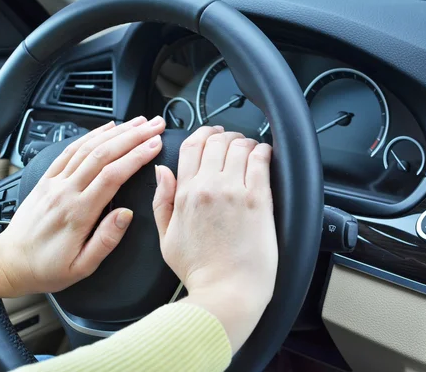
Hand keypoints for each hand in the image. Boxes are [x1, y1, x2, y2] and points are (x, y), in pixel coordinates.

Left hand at [0, 116, 165, 302]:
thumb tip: (127, 215)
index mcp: (78, 213)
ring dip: (116, 131)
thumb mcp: (81, 267)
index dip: (136, 156)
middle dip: (133, 136)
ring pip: (88, 147)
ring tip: (138, 122)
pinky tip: (107, 128)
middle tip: (155, 126)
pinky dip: (90, 135)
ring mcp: (55, 182)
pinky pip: (70, 150)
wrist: (9, 262)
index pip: (112, 176)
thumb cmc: (46, 268)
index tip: (155, 145)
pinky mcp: (47, 179)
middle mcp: (66, 192)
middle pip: (103, 154)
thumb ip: (106, 240)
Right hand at [152, 127, 276, 352]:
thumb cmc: (199, 270)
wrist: (226, 291)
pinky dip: (262, 151)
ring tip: (250, 149)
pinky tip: (263, 154)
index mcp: (185, 194)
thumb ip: (162, 201)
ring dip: (245, 142)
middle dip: (225, 136)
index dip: (203, 134)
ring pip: (239, 146)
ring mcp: (234, 191)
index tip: (211, 134)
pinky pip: (260, 161)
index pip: (191, 147)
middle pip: (216, 142)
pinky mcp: (258, 200)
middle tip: (232, 141)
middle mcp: (208, 187)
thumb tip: (161, 171)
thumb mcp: (166, 237)